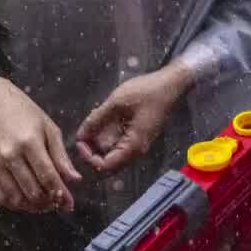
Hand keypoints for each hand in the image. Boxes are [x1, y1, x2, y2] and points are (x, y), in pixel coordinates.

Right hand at [0, 73, 81, 212]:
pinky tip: (26, 200)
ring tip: (44, 203)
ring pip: (16, 198)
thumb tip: (74, 179)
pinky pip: (0, 196)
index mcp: (30, 142)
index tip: (70, 205)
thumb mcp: (49, 127)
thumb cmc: (24, 112)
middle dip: (48, 202)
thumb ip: (61, 155)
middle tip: (57, 202)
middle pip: (32, 191)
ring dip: (32, 207)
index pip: (48, 176)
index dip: (61, 194)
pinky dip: (15, 204)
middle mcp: (11, 155)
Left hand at [75, 62, 193, 173]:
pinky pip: (120, 145)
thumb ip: (96, 119)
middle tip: (84, 134)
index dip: (89, 157)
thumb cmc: (147, 92)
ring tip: (93, 125)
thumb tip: (79, 135)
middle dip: (93, 151)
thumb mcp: (117, 102)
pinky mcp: (139, 137)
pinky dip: (108, 138)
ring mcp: (139, 144)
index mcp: (132, 146)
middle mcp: (137, 151)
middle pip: (109, 163)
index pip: (105, 166)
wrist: (171, 84)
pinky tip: (104, 121)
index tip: (81, 142)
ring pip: (114, 155)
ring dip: (100, 144)